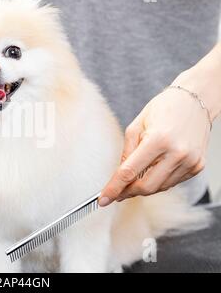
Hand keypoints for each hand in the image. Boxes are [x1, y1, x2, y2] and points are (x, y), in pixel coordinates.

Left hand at [99, 71, 211, 206]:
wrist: (195, 101)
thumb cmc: (164, 109)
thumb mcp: (136, 126)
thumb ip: (126, 153)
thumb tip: (119, 177)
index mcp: (158, 140)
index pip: (130, 172)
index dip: (114, 188)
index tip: (103, 199)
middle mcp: (177, 153)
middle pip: (146, 186)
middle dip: (128, 192)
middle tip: (116, 192)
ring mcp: (190, 161)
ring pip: (160, 187)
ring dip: (143, 187)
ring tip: (133, 180)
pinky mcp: (197, 166)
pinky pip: (172, 182)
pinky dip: (158, 181)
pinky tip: (152, 172)